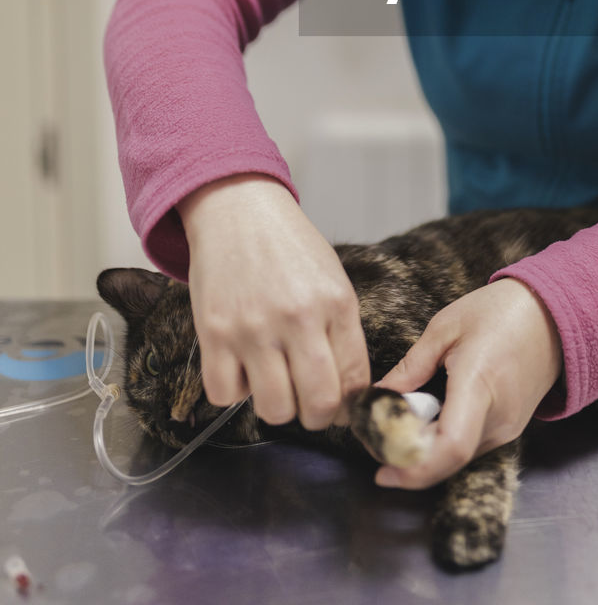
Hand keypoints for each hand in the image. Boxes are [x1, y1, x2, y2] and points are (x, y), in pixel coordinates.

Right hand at [178, 175, 370, 430]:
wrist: (237, 209)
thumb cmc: (288, 246)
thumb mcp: (331, 279)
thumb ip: (342, 331)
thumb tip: (347, 392)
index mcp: (336, 303)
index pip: (355, 381)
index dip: (349, 406)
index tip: (339, 406)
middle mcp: (298, 318)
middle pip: (317, 405)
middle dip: (316, 416)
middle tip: (307, 402)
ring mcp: (254, 327)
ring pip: (273, 410)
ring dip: (275, 405)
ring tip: (273, 379)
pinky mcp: (214, 333)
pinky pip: (225, 395)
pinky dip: (233, 390)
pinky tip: (241, 365)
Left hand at [372, 278, 562, 488]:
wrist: (553, 315)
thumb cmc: (500, 312)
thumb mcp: (446, 326)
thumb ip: (411, 366)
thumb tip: (379, 396)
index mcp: (480, 384)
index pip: (451, 445)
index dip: (414, 466)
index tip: (383, 469)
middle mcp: (498, 417)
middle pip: (448, 458)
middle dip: (408, 457)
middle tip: (376, 438)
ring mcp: (508, 427)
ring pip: (458, 456)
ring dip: (425, 448)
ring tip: (400, 421)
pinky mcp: (511, 429)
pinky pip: (471, 445)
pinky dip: (443, 440)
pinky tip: (428, 417)